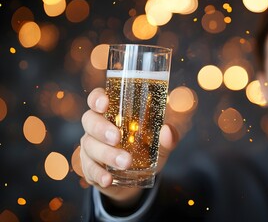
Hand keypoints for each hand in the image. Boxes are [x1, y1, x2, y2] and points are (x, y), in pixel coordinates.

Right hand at [80, 87, 177, 205]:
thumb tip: (168, 130)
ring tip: (125, 162)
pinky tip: (108, 179)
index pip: (97, 98)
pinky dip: (98, 174)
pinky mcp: (89, 168)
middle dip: (101, 128)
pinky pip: (88, 169)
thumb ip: (168, 136)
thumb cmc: (147, 149)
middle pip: (89, 120)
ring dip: (107, 154)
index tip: (104, 104)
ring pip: (90, 146)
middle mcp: (97, 127)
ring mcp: (91, 147)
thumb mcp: (161, 142)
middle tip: (117, 138)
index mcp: (113, 113)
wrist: (139, 178)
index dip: (97, 98)